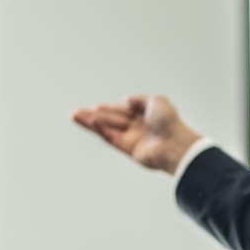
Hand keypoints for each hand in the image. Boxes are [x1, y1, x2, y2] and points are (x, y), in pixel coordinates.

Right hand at [70, 94, 201, 174]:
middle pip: (110, 120)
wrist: (176, 143)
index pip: (122, 111)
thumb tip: (125, 99)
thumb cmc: (170, 122)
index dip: (108, 108)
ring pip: (106, 129)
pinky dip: (101, 129)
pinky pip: (111, 138)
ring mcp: (131, 139)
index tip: (95, 106)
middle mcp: (137, 128)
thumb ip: (140, 99)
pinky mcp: (128, 150)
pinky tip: (91, 122)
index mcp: (144, 116)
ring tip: (74, 116)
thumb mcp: (157, 101)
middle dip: (93, 115)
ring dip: (90, 122)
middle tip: (76, 112)